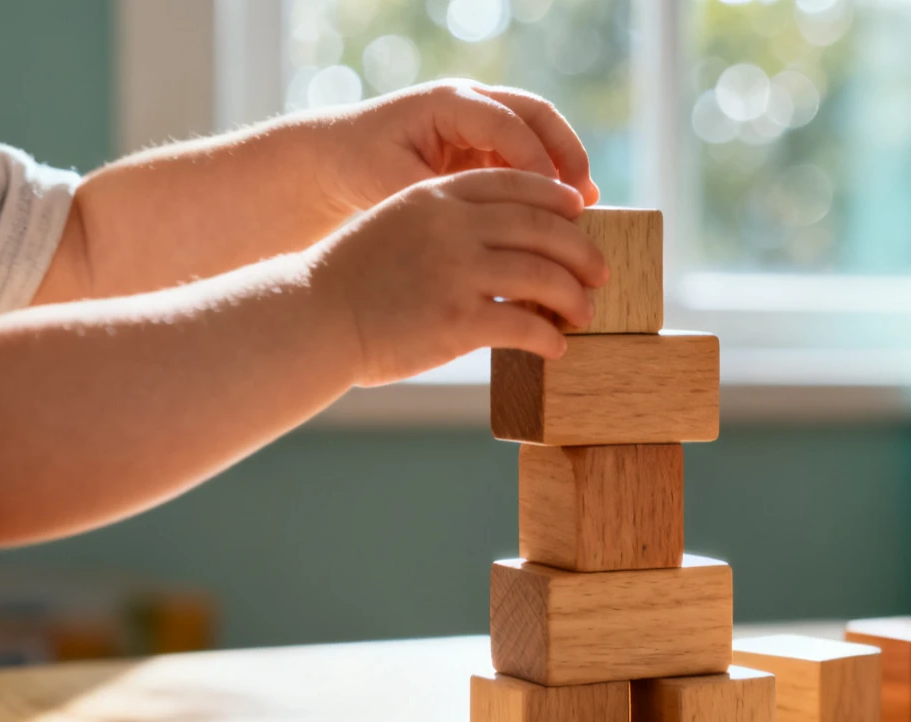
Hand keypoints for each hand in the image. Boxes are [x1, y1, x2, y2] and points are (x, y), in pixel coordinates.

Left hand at [306, 79, 600, 220]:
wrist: (337, 158)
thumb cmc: (360, 166)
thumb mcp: (394, 185)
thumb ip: (445, 199)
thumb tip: (491, 225)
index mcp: (447, 102)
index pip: (508, 123)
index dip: (537, 162)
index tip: (556, 203)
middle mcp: (470, 101)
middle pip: (537, 114)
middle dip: (566, 154)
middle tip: (584, 198)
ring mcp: (480, 120)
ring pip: (539, 134)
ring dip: (562, 168)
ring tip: (582, 209)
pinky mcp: (484, 144)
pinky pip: (527, 156)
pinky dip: (546, 181)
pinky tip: (557, 217)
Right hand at [306, 169, 606, 386]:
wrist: (311, 319)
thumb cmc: (354, 280)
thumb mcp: (396, 223)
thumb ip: (446, 220)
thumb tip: (505, 238)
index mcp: (436, 196)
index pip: (517, 185)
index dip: (557, 198)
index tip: (580, 213)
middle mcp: (451, 226)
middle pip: (543, 228)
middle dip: (581, 252)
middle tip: (600, 272)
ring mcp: (455, 271)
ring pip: (544, 276)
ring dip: (574, 297)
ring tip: (585, 313)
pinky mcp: (456, 320)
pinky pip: (525, 326)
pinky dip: (549, 338)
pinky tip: (555, 348)